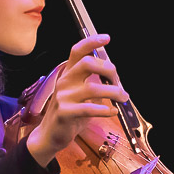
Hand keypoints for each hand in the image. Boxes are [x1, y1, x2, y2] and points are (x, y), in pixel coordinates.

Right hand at [26, 34, 128, 166]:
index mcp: (69, 74)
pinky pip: (89, 108)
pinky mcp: (65, 113)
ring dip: (114, 92)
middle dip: (109, 70)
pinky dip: (105, 110)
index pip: (77, 51)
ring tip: (123, 99)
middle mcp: (65, 81)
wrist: (50, 135)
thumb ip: (94, 82)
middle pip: (88, 63)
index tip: (106, 38)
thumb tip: (115, 76)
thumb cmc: (71, 113)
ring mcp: (63, 97)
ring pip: (93, 88)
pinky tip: (113, 112)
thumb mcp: (81, 94)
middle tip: (119, 83)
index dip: (91, 42)